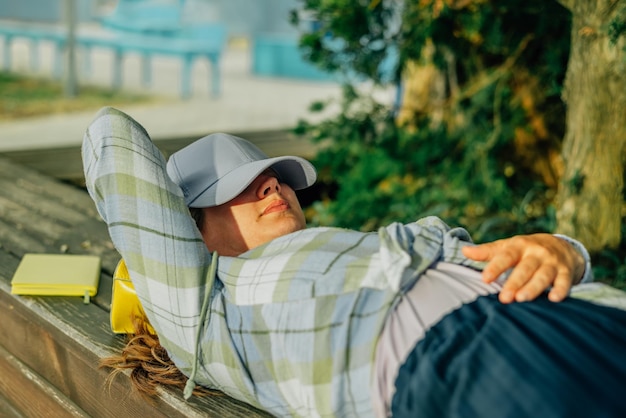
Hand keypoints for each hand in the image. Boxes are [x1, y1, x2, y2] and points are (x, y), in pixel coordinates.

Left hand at [462, 234, 584, 302]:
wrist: (562, 245)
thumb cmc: (527, 249)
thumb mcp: (507, 247)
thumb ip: (487, 252)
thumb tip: (464, 251)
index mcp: (519, 246)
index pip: (505, 256)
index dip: (495, 267)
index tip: (485, 279)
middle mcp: (536, 253)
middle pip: (525, 268)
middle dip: (514, 282)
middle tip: (504, 298)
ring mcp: (552, 262)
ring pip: (543, 275)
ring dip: (534, 287)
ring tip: (522, 298)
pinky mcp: (566, 272)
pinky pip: (565, 281)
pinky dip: (561, 289)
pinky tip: (554, 298)